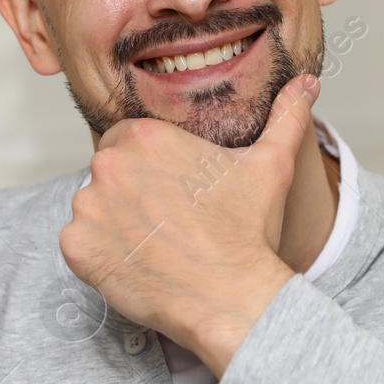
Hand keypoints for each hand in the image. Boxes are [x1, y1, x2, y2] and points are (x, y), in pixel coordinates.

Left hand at [60, 73, 319, 376]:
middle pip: (109, 173)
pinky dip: (100, 256)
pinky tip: (138, 264)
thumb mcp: (271, 166)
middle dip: (132, 195)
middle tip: (168, 223)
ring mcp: (88, 207)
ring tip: (156, 246)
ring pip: (93, 209)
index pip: (127, 141)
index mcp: (146, 137)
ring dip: (114, 225)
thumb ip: (285, 117)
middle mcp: (109, 165)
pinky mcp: (77, 248)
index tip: (173, 193)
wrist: (231, 298)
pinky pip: (78, 245)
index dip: (150, 168)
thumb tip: (307, 85)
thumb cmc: (248, 234)